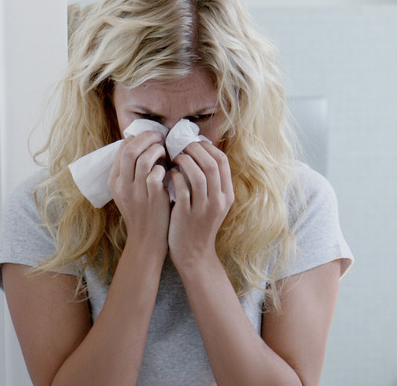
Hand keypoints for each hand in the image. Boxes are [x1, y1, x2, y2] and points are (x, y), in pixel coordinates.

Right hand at [108, 131, 169, 256]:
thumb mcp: (129, 192)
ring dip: (157, 151)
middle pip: (130, 149)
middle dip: (147, 138)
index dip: (138, 138)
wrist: (147, 239)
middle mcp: (122, 185)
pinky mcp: (152, 198)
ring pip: (143, 159)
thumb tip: (145, 146)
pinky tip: (169, 171)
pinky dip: (164, 168)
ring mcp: (136, 192)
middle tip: (159, 137)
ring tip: (165, 153)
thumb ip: (132, 172)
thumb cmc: (143, 212)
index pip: (122, 148)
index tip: (150, 138)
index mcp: (114, 180)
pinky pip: (156, 173)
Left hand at [168, 141, 233, 269]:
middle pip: (211, 164)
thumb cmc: (199, 224)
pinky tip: (169, 174)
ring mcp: (203, 208)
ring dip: (185, 161)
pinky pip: (182, 189)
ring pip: (198, 175)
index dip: (207, 147)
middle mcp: (218, 201)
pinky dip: (175, 177)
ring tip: (174, 157)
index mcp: (227, 195)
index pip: (222, 161)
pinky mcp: (186, 214)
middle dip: (194, 150)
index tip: (193, 142)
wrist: (193, 254)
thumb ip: (210, 182)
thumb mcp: (213, 203)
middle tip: (180, 145)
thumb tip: (199, 152)